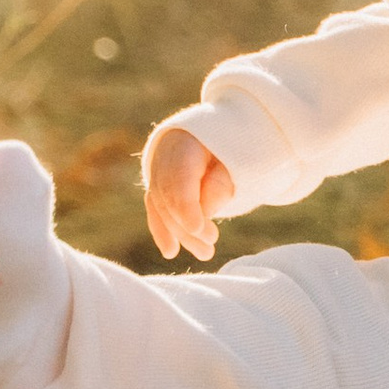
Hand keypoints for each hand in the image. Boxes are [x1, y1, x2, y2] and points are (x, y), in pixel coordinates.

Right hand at [142, 124, 229, 259]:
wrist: (206, 134)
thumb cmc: (226, 147)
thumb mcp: (233, 157)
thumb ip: (220, 182)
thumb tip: (205, 213)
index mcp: (182, 143)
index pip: (179, 178)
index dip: (186, 206)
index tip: (198, 228)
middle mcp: (162, 157)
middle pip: (170, 197)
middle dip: (188, 226)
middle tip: (211, 244)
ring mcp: (155, 172)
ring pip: (162, 208)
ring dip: (181, 234)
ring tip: (206, 253)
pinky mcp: (155, 188)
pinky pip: (155, 211)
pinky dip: (163, 232)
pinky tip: (170, 251)